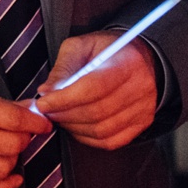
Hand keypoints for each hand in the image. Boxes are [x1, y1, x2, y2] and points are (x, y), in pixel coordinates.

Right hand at [0, 81, 51, 187]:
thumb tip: (28, 110)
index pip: (12, 119)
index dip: (34, 122)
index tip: (43, 124)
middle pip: (12, 144)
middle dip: (22, 138)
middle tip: (19, 133)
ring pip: (3, 167)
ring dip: (13, 159)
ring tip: (5, 149)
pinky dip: (5, 185)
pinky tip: (11, 176)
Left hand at [34, 32, 157, 148]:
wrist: (136, 58)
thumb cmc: (106, 50)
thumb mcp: (80, 46)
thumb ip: (62, 68)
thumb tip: (47, 91)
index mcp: (127, 62)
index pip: (94, 87)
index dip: (65, 99)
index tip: (43, 103)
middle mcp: (140, 87)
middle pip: (97, 111)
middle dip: (64, 114)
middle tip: (47, 110)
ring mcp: (143, 108)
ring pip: (101, 130)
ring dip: (73, 126)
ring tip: (60, 115)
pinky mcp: (141, 124)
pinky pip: (110, 140)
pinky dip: (87, 137)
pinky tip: (76, 125)